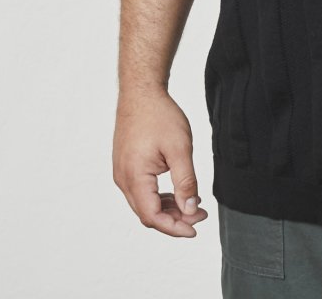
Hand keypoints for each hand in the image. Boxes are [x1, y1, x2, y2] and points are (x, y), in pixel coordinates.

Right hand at [113, 88, 208, 236]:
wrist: (141, 92)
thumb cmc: (159, 115)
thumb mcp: (180, 149)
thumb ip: (186, 182)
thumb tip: (190, 209)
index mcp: (134, 177)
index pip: (153, 216)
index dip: (174, 227)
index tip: (195, 228)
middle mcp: (123, 179)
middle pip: (148, 213)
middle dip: (174, 219)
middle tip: (200, 215)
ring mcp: (122, 172)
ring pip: (144, 203)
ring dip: (168, 209)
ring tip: (192, 205)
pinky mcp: (125, 166)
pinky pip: (141, 191)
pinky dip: (159, 197)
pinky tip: (177, 194)